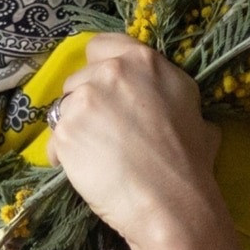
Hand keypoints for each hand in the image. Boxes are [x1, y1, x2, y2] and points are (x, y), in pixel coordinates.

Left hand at [43, 33, 226, 249]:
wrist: (172, 203)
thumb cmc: (190, 164)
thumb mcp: (195, 113)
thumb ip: (169, 94)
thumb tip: (166, 105)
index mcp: (143, 61)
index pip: (101, 46)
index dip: (100, 68)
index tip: (104, 91)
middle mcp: (110, 72)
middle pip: (78, 79)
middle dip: (86, 102)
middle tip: (105, 132)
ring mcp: (84, 100)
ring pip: (63, 108)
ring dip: (73, 128)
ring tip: (95, 156)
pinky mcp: (65, 131)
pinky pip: (54, 141)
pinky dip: (63, 156)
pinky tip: (84, 172)